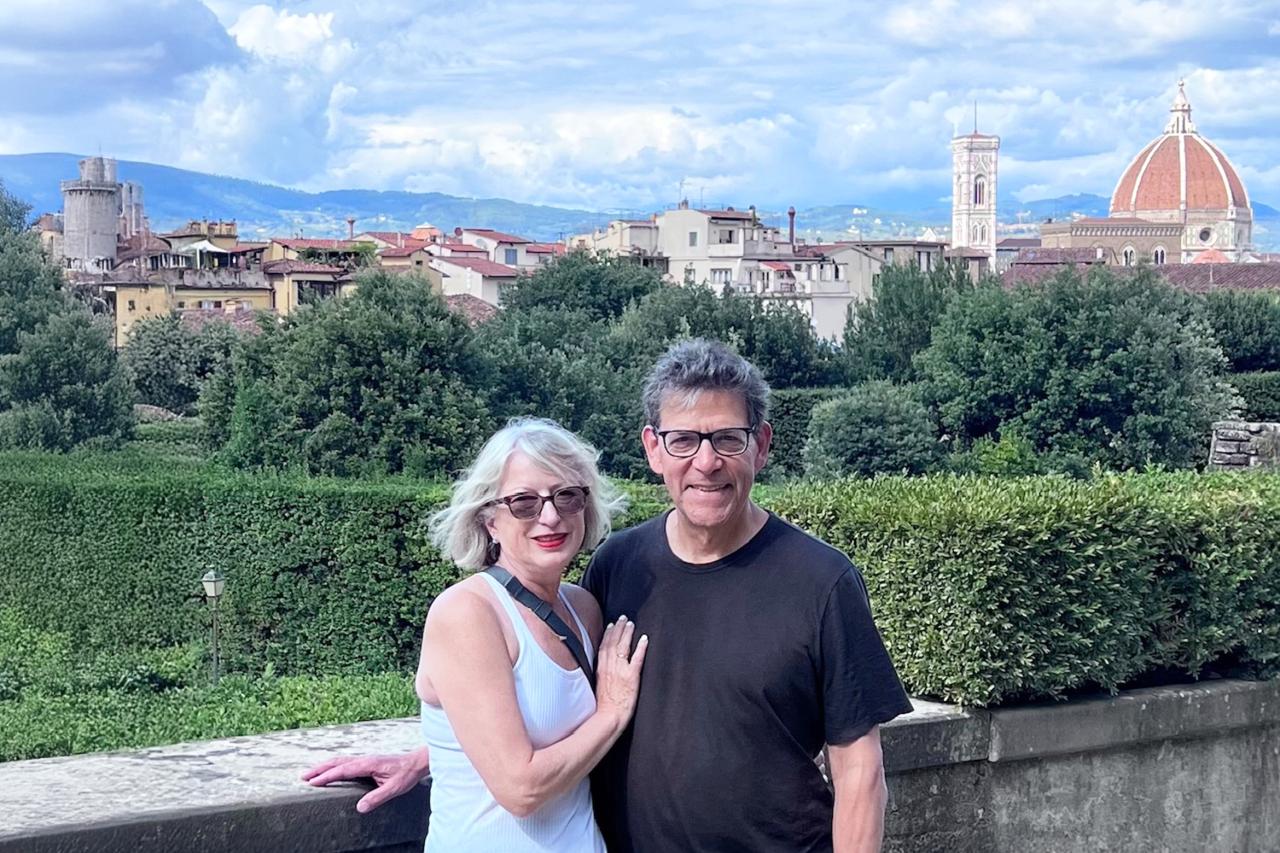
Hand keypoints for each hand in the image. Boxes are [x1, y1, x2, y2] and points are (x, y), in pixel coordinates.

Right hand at [301, 749, 428, 812]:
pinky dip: (333, 766)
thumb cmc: (406, 774)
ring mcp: (365, 759)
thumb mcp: (394, 788)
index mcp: (368, 764)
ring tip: (310, 774)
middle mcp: (364, 759)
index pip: (343, 770)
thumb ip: (377, 798)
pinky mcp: (367, 762)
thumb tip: (359, 808)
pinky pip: (346, 762)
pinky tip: (329, 772)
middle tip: (303, 777)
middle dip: (319, 769)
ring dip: (325, 766)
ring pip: (340, 761)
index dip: (327, 776)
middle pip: (337, 762)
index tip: (312, 782)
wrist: (416, 762)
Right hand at [594, 615, 648, 727]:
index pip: (604, 647)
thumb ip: (602, 676)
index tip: (612, 625)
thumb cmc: (604, 708)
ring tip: (631, 624)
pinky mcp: (631, 677)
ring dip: (627, 633)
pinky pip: (637, 659)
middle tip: (623, 618)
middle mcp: (609, 667)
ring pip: (622, 646)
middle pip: (612, 643)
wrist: (608, 718)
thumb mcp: (598, 688)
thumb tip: (605, 671)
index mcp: (601, 670)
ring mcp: (620, 671)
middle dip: (618, 628)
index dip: (608, 634)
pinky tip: (644, 639)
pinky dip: (640, 647)